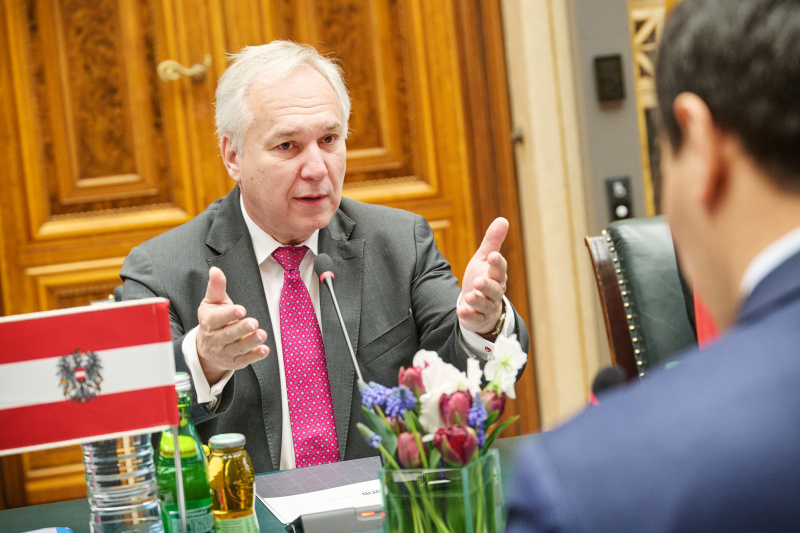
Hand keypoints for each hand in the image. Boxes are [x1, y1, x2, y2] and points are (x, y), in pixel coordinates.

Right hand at [196, 267, 267, 384]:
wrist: (205, 348)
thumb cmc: (213, 320)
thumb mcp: (212, 302)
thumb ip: (216, 287)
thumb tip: (215, 270)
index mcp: (209, 322)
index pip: (217, 319)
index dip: (228, 315)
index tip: (241, 310)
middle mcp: (216, 338)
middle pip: (228, 335)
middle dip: (240, 329)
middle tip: (253, 323)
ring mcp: (225, 351)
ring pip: (238, 348)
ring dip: (251, 342)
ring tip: (262, 334)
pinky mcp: (235, 361)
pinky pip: (245, 360)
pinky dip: (255, 356)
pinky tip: (264, 350)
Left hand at [457, 218, 508, 335]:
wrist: (479, 305)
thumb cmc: (483, 277)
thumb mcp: (484, 258)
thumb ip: (492, 241)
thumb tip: (503, 219)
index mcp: (497, 275)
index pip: (500, 269)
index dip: (498, 263)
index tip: (493, 256)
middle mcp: (495, 292)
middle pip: (494, 289)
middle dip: (487, 285)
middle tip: (478, 281)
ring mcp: (487, 306)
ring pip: (485, 305)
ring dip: (478, 301)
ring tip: (469, 296)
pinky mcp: (478, 319)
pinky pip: (475, 319)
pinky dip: (469, 316)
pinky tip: (461, 311)